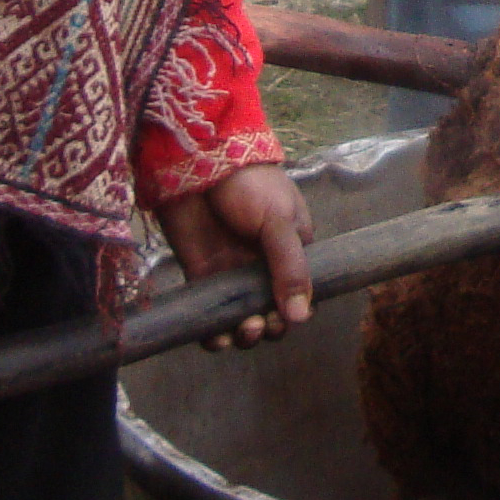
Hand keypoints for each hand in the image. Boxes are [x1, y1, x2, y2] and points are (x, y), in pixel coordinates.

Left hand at [154, 162, 314, 348]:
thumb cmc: (249, 184)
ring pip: (241, 318)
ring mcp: (232, 272)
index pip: (299, 293)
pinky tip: (217, 337)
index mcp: (291, 251)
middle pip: (271, 312)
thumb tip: (300, 317)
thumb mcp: (279, 221)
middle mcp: (263, 266)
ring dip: (245, 334)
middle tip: (261, 322)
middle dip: (270, 327)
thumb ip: (290, 268)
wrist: (198, 162)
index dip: (294, 311)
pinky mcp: (202, 276)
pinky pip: (210, 314)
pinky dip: (214, 332)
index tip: (286, 317)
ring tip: (244, 329)